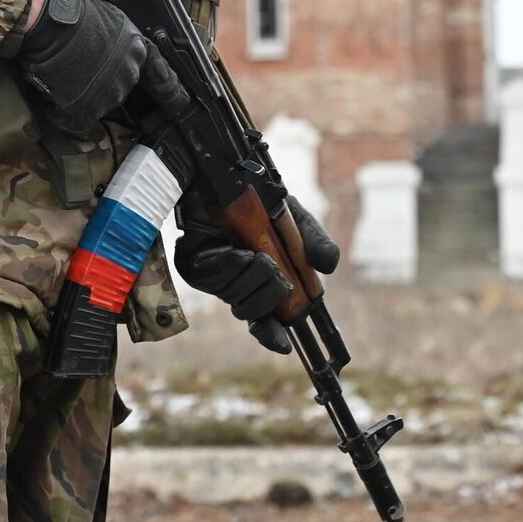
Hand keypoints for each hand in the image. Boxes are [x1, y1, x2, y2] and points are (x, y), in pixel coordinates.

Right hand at [13, 0, 174, 132]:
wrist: (50, 20)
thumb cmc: (73, 10)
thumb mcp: (109, 17)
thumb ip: (119, 39)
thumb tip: (112, 45)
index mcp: (138, 50)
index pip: (160, 75)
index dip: (168, 89)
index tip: (181, 101)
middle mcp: (129, 74)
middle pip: (119, 88)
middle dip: (101, 82)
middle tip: (78, 67)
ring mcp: (109, 94)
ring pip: (98, 103)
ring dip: (83, 95)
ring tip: (62, 75)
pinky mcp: (86, 108)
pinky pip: (77, 118)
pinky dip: (64, 111)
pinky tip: (55, 94)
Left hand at [174, 194, 339, 353]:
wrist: (227, 176)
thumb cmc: (261, 201)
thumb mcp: (296, 220)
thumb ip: (314, 242)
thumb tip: (329, 266)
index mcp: (263, 283)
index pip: (267, 322)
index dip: (272, 335)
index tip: (284, 345)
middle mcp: (238, 285)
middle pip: (254, 312)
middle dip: (271, 296)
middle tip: (279, 273)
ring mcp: (214, 277)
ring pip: (235, 297)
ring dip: (252, 277)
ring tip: (257, 254)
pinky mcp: (193, 264)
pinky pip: (212, 278)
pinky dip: (230, 267)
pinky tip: (238, 253)